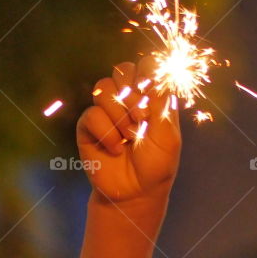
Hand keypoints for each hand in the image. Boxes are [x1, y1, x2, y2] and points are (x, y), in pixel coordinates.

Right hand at [76, 56, 180, 206]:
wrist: (136, 193)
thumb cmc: (156, 164)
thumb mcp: (168, 132)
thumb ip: (162, 99)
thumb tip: (156, 66)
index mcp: (150, 95)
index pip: (146, 64)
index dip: (147, 75)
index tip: (152, 98)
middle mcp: (127, 99)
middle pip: (122, 69)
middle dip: (133, 96)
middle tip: (141, 121)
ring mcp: (106, 111)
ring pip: (104, 87)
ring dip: (119, 115)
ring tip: (129, 138)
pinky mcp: (88, 126)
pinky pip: (91, 114)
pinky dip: (106, 133)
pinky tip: (115, 149)